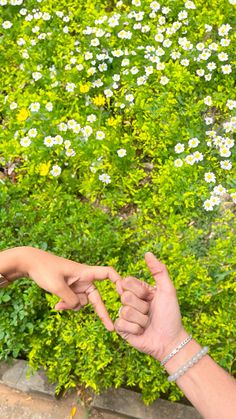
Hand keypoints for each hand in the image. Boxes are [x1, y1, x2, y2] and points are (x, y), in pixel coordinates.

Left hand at [1, 247, 120, 330]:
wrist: (30, 262)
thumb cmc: (44, 269)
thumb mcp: (57, 287)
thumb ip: (70, 300)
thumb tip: (78, 307)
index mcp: (85, 272)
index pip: (108, 273)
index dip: (119, 281)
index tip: (124, 294)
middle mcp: (84, 278)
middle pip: (97, 297)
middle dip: (101, 312)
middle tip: (111, 328)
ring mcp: (77, 284)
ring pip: (82, 302)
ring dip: (72, 306)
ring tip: (58, 306)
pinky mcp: (70, 289)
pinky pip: (74, 302)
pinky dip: (67, 305)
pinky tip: (56, 306)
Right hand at [115, 252, 186, 360]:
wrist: (170, 341)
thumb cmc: (171, 315)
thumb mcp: (168, 290)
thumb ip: (159, 271)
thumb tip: (148, 253)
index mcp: (139, 290)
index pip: (127, 282)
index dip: (139, 290)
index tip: (150, 297)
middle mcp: (130, 301)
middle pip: (125, 296)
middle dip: (142, 306)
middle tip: (150, 312)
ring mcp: (124, 315)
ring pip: (124, 310)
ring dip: (141, 319)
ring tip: (147, 323)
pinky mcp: (122, 329)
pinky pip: (121, 323)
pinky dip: (135, 329)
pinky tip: (141, 332)